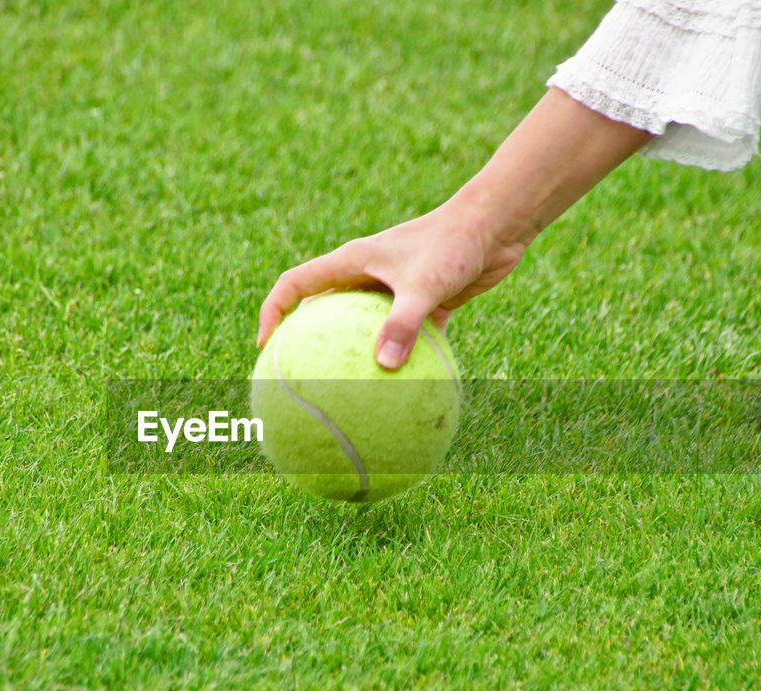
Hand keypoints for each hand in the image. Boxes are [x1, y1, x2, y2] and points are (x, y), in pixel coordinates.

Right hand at [257, 201, 525, 368]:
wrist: (495, 225)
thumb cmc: (454, 243)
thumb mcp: (426, 283)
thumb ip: (403, 322)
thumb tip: (384, 367)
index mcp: (351, 262)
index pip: (295, 286)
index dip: (272, 313)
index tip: (265, 348)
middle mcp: (366, 276)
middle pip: (321, 311)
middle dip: (304, 342)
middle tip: (294, 378)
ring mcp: (392, 291)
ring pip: (362, 329)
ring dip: (353, 356)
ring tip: (344, 395)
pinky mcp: (422, 303)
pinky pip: (404, 339)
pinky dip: (401, 362)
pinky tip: (404, 394)